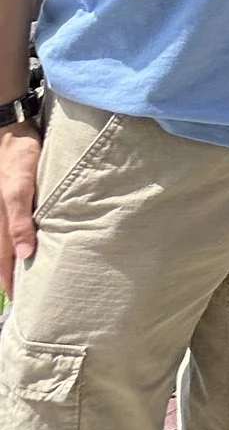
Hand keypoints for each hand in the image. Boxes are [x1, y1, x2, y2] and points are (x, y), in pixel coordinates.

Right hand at [0, 123, 38, 297]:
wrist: (10, 129)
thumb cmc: (19, 156)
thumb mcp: (20, 187)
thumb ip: (19, 220)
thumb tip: (24, 255)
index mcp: (0, 219)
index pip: (4, 258)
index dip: (8, 279)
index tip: (16, 300)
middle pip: (0, 252)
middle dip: (6, 274)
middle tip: (16, 296)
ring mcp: (0, 208)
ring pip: (1, 241)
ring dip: (6, 258)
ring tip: (14, 278)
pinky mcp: (5, 200)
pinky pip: (5, 225)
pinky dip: (8, 240)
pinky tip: (16, 246)